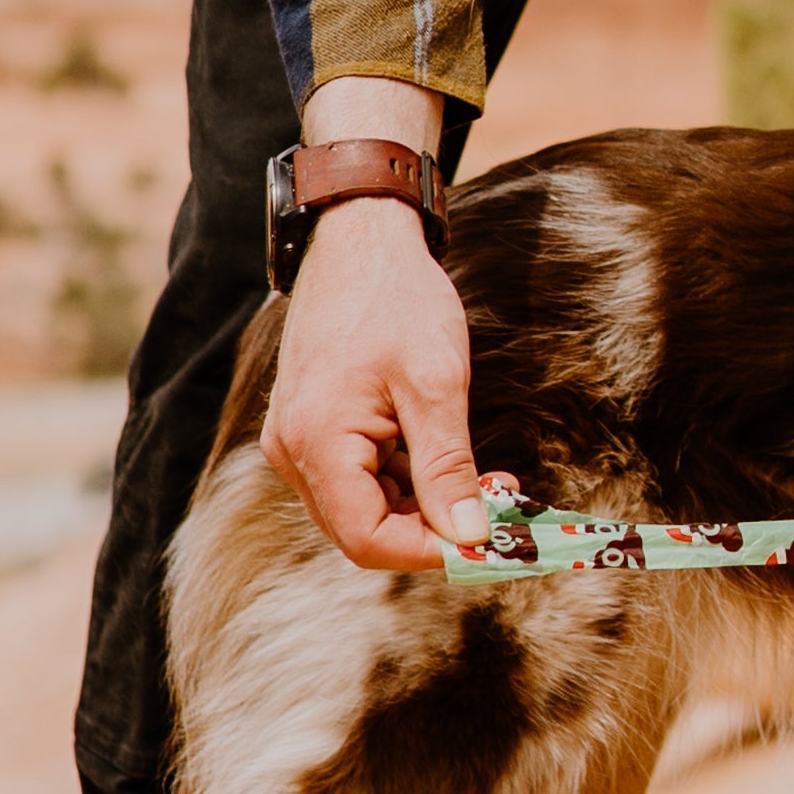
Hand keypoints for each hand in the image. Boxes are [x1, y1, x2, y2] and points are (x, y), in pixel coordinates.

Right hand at [261, 76, 486, 572]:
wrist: (359, 240)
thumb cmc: (398, 300)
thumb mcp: (437, 383)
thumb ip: (448, 466)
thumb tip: (469, 537)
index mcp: (315, 442)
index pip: (368, 541)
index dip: (430, 553)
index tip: (489, 541)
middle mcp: (293, 451)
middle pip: (364, 532)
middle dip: (434, 531)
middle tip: (499, 505)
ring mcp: (298, 442)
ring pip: (366, 510)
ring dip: (427, 508)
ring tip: (487, 478)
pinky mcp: (313, 430)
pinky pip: (361, 481)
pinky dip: (409, 483)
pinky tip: (452, 460)